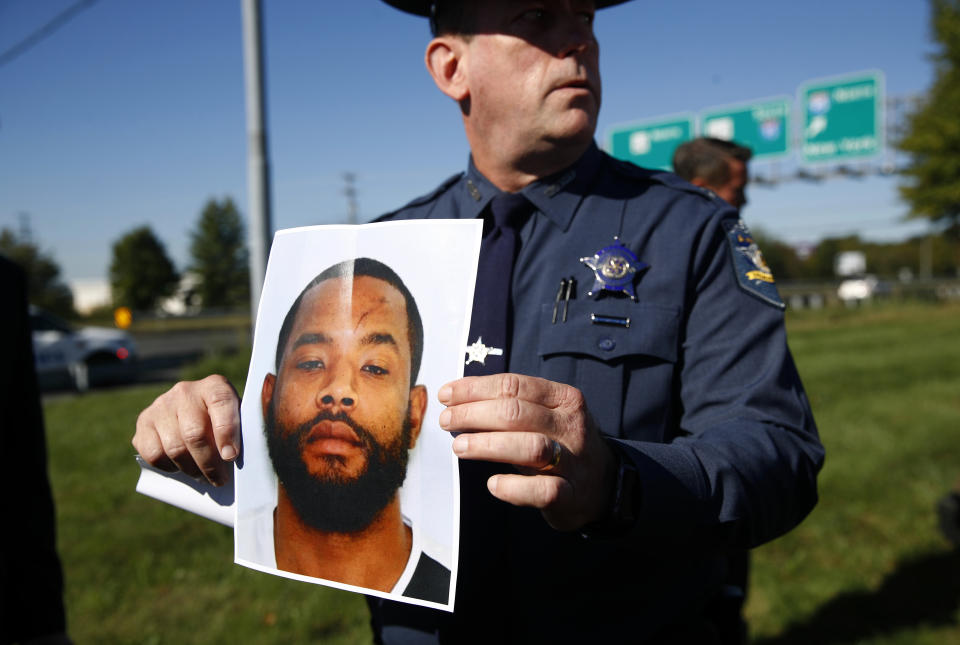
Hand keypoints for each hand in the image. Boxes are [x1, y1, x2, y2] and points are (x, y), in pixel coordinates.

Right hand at [132, 375, 240, 486]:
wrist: (195, 414)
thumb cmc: (223, 422)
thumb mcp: (237, 420)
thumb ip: (239, 433)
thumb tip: (232, 459)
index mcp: (214, 386)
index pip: (221, 402)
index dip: (226, 431)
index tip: (231, 456)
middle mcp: (186, 391)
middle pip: (195, 433)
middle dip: (209, 463)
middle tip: (219, 479)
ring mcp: (161, 405)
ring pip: (175, 447)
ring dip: (191, 469)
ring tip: (203, 476)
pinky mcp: (144, 421)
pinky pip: (153, 453)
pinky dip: (169, 467)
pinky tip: (180, 467)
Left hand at [438, 373, 615, 530]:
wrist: (604, 484)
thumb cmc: (560, 444)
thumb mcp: (545, 417)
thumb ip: (508, 408)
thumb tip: (456, 402)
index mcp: (564, 399)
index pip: (514, 385)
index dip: (475, 388)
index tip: (446, 395)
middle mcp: (571, 426)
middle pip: (516, 412)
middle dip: (473, 414)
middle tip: (445, 421)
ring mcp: (573, 461)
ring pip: (530, 447)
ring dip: (487, 444)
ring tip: (459, 446)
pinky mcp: (570, 495)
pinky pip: (541, 491)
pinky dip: (513, 488)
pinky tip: (492, 484)